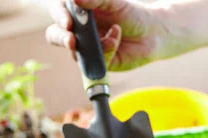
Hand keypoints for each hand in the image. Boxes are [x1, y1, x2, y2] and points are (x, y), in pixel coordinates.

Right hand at [46, 0, 167, 70]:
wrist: (152, 34)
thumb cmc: (131, 14)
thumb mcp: (114, 2)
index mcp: (77, 11)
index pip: (58, 12)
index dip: (59, 16)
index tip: (68, 22)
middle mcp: (78, 30)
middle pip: (55, 35)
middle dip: (62, 39)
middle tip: (72, 42)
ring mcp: (86, 47)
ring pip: (74, 52)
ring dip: (91, 47)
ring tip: (109, 41)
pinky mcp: (97, 62)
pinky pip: (95, 61)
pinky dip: (107, 49)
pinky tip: (116, 39)